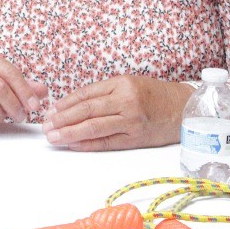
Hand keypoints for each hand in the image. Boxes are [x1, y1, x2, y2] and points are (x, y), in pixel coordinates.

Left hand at [42, 75, 192, 150]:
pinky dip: (88, 144)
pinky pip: (108, 142)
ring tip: (54, 137)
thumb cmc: (154, 95)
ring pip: (94, 127)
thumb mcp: (129, 84)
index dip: (65, 103)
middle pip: (86, 110)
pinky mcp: (137, 138)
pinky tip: (74, 145)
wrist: (184, 108)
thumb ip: (104, 93)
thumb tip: (73, 105)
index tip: (50, 111)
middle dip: (62, 119)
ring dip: (70, 133)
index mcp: (121, 83)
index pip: (85, 94)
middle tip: (45, 126)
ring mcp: (132, 121)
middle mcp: (126, 101)